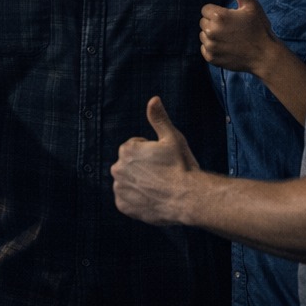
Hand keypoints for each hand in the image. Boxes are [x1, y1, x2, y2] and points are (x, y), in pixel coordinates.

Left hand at [111, 97, 200, 225]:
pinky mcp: (123, 206)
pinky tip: (153, 200)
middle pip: (130, 166)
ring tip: (159, 188)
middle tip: (163, 176)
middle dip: (143, 169)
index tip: (163, 162)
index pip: (135, 149)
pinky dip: (137, 201)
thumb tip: (153, 99)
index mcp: (127, 149)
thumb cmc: (181, 166)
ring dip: (139, 184)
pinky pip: (127, 201)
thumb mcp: (172, 138)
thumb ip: (158, 118)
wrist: (188, 198)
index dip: (152, 155)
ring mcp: (119, 188)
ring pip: (128, 183)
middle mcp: (117, 168)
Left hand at [200, 0, 277, 73]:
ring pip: (204, 36)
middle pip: (203, 22)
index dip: (218, 12)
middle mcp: (211, 31)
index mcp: (218, 16)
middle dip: (214, 23)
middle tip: (232, 29)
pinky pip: (205, 49)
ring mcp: (210, 46)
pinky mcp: (211, 58)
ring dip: (213, 36)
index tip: (231, 18)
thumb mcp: (251, 6)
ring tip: (231, 38)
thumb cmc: (259, 28)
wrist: (265, 55)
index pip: (205, 9)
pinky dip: (213, 48)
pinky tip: (227, 48)